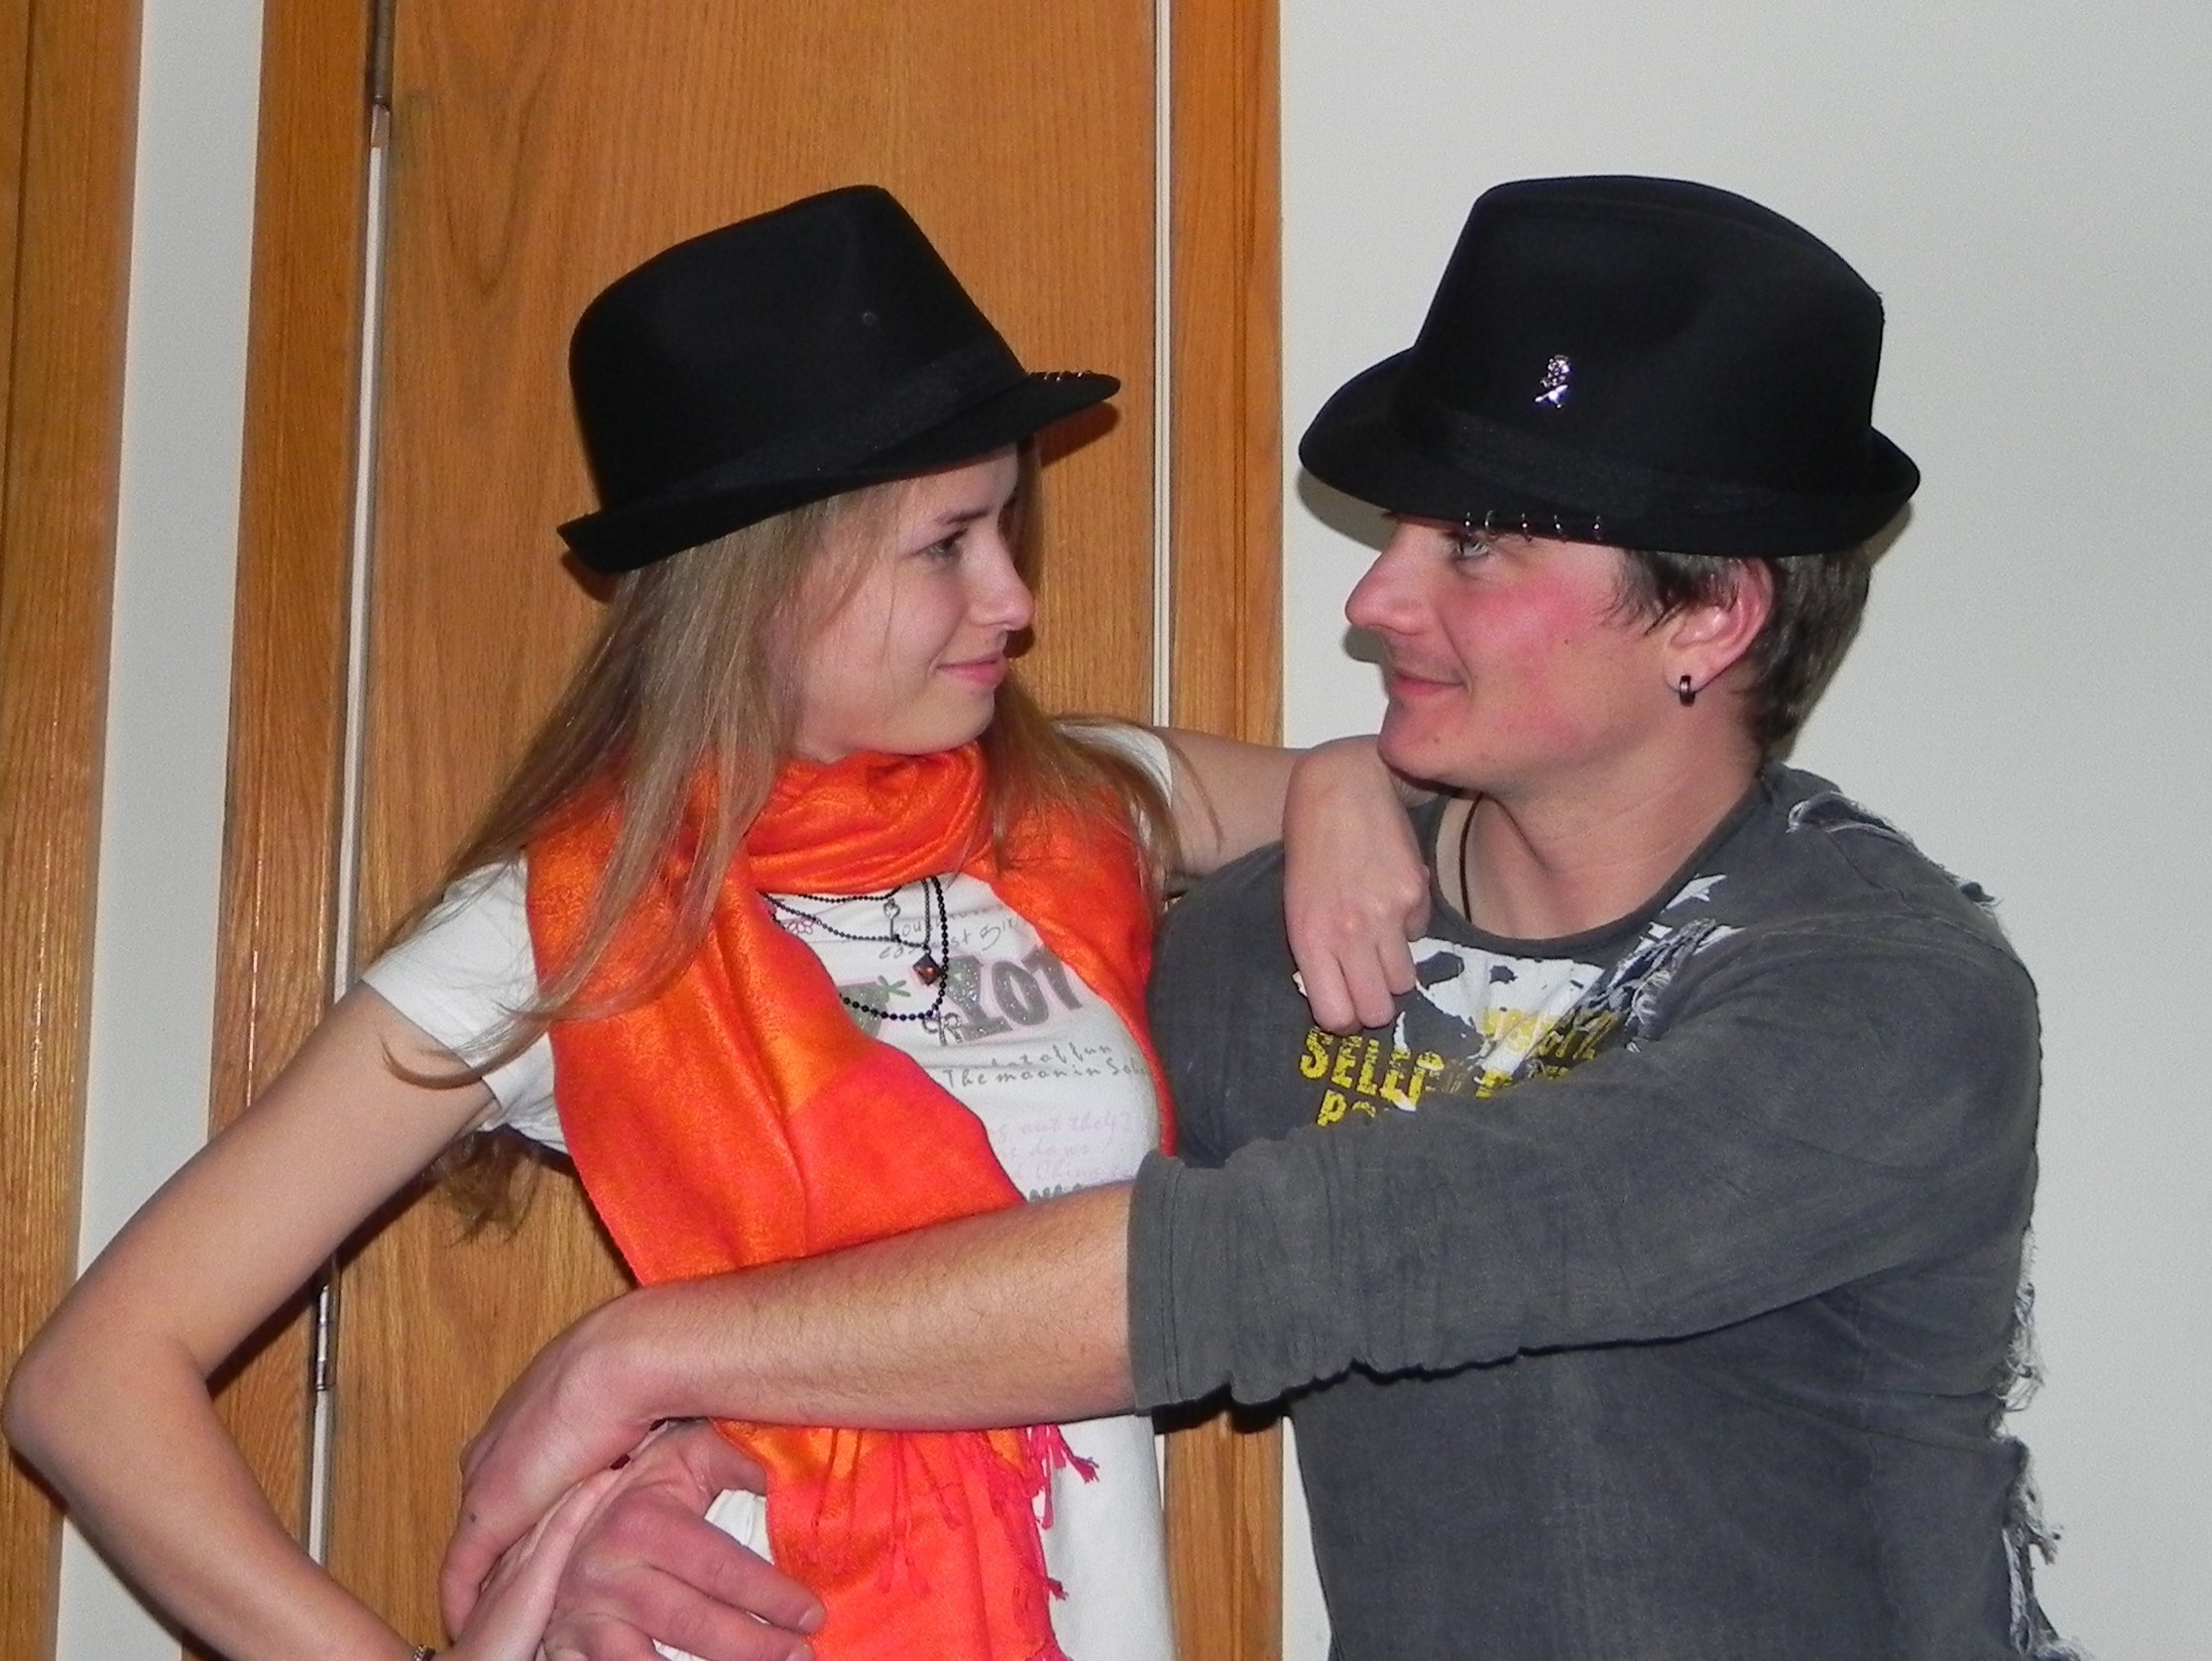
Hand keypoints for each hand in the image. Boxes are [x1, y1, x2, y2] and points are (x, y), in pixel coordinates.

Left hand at [445, 1297, 662, 1633]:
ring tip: (497, 1611)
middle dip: (504, 1549)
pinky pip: (461, 1575)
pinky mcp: (485, 1516)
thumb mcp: (627, 1407)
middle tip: (516, 1585)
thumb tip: (656, 1440)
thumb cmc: (636, 1375)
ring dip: (489, 1577)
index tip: (535, 1543)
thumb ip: (624, 1431)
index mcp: (522, 1423)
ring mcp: (484, 1482)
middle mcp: (492, 1452)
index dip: (525, 1514)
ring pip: (477, 1545)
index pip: (513, 1480)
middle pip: (492, 1513)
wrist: (622, 1365)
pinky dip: (462, 1603)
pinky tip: (467, 1627)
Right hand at [540, 1422, 822, 1660]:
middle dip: (756, 1646)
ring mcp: (583, 1618)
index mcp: (639, 1521)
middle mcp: (606, 1572)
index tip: (814, 1615)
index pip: (718, 1567)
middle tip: (803, 1655)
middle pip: (692, 1623)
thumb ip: (738, 1460)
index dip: (771, 1595)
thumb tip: (794, 1476)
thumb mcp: (687, 1458)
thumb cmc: (647, 1491)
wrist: (568, 1521)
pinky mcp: (568, 1651)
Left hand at [1283, 738, 1427, 1031]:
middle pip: (1378, 1010)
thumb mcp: (1296, 904)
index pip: (1336, 1016)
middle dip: (1375, 1003)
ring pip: (1405, 980)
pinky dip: (1409, 925)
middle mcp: (1348, 933)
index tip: (1345, 1006)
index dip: (1344, 1017)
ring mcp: (1385, 915)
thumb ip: (1317, 951)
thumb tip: (1344, 993)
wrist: (1340, 787)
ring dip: (1394, 968)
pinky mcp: (1415, 893)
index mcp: (1310, 939)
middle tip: (1368, 983)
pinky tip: (1391, 896)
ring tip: (1379, 938)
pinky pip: (1419, 933)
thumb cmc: (1308, 848)